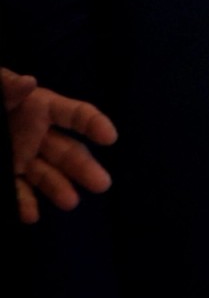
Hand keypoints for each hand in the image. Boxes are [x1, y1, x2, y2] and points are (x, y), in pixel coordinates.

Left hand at [4, 68, 116, 223]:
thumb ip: (7, 86)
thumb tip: (30, 82)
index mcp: (36, 108)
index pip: (74, 115)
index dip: (93, 124)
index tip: (109, 138)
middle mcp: (33, 135)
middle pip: (67, 151)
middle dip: (84, 167)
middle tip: (102, 185)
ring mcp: (19, 157)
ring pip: (46, 174)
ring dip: (59, 189)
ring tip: (71, 203)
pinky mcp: (3, 176)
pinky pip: (17, 191)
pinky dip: (23, 203)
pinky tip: (31, 215)